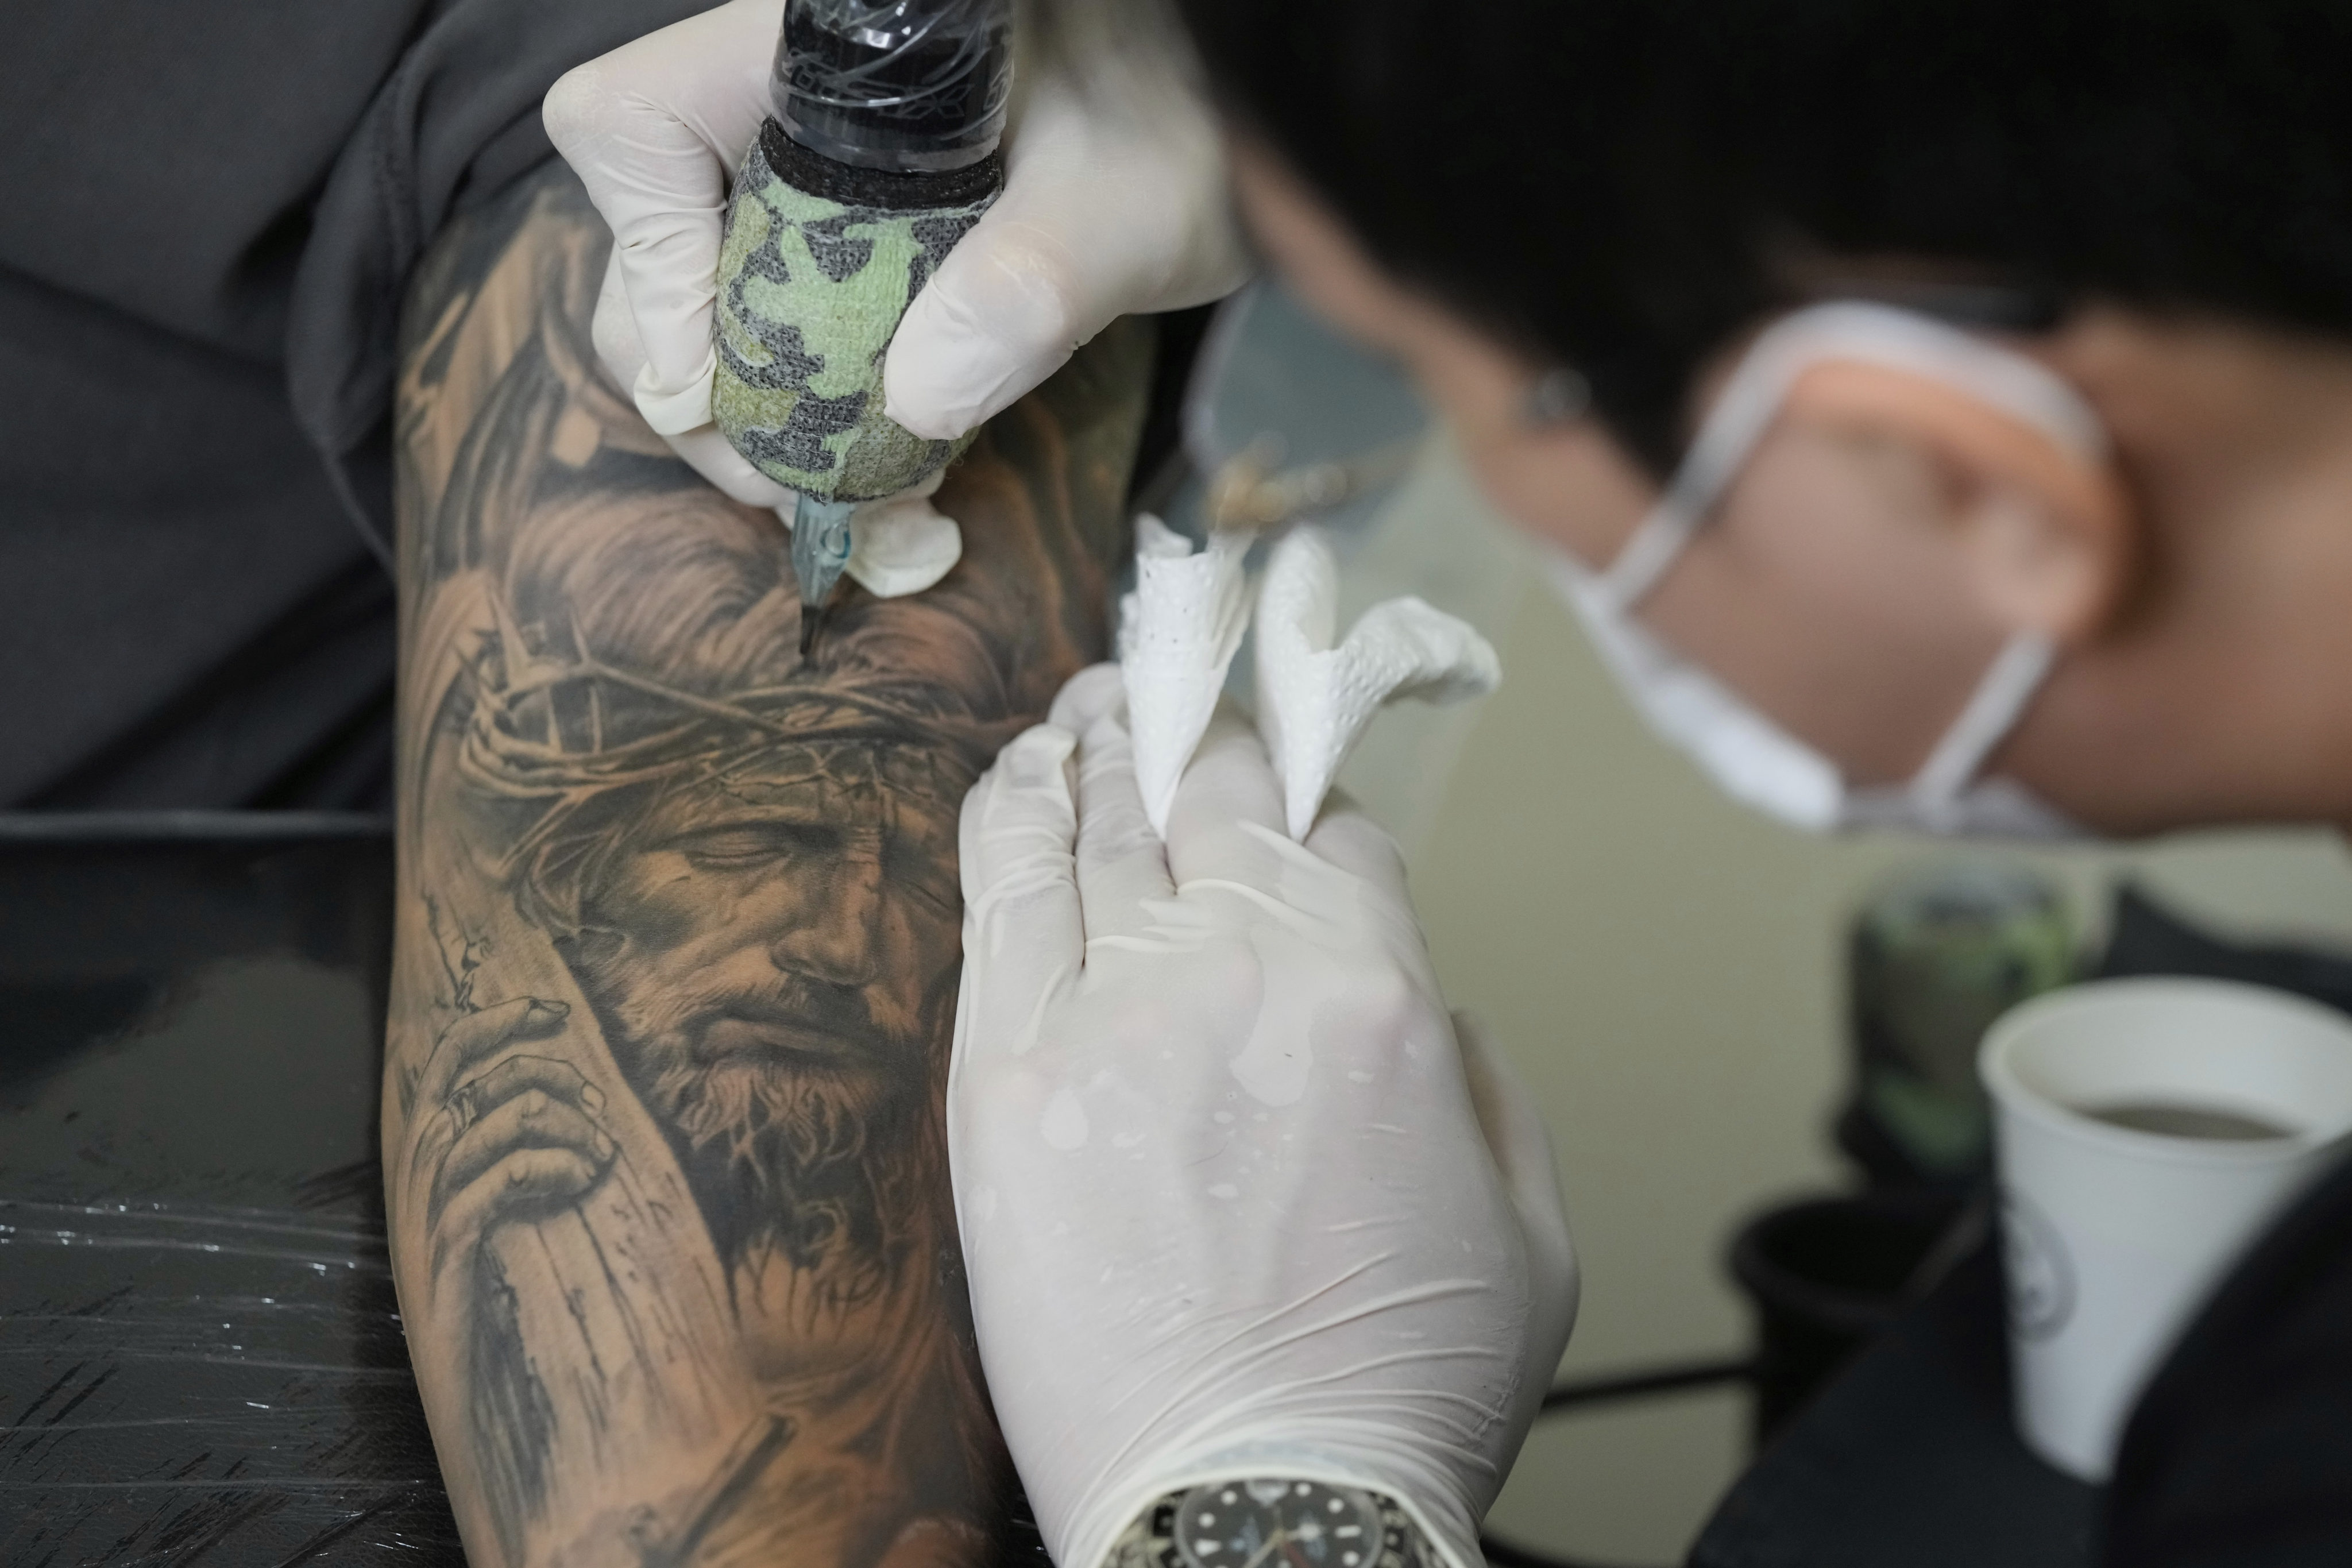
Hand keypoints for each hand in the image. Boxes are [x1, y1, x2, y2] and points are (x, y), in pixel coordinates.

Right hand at [398, 997, 617, 1299]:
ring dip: (571, 1127)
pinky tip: (581, 1178)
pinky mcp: (452, 1239)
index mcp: (420, 1144)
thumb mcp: (473, 1198)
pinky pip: (510, 1174)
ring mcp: (430, 1201)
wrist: (457, 1376)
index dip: (502, 1020)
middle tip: (596, 1110)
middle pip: (490, 1079)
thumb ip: (491, 1142)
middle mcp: (417, 1163)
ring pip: (509, 1119)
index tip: (555, 1012)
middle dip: (554, 1077)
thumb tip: (545, 1091)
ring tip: (601, 1157)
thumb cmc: (475, 1282)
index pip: (449, 1052)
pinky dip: (558, 1166)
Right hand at [544, 0, 1250, 506]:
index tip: (718, 374)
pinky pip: (806, 325)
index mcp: (820, 53)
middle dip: (706, 379)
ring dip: (772, 412)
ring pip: (724, 298)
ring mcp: (831, 181)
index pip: (631, 124)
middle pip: (661, 241)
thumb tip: (916, 402)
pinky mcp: (878, 243)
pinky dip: (835, 407)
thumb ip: (1031, 286)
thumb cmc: (1201, 118)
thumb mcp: (1128, 204)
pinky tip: (897, 466)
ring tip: (855, 497)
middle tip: (791, 485)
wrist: (1264, 123)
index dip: (647, 257)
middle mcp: (796, 111)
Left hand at [949, 666, 1578, 1567]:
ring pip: (1102, 813)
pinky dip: (1014, 805)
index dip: (1317, 796)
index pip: (1337, 829)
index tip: (1291, 785)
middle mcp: (1244, 968)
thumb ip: (1481, 1081)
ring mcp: (1110, 1009)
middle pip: (1216, 788)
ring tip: (1099, 700)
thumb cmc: (1397, 1388)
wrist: (1252, 1511)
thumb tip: (1418, 1006)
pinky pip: (1001, 885)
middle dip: (1209, 727)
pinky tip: (1025, 766)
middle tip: (1187, 692)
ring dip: (1105, 737)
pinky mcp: (1003, 1070)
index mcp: (1381, 995)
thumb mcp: (1529, 1228)